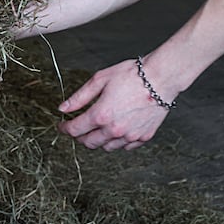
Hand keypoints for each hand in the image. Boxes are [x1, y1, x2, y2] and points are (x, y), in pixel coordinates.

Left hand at [57, 59, 171, 150]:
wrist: (160, 78)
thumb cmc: (132, 75)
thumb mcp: (100, 79)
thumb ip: (80, 97)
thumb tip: (63, 108)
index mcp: (101, 115)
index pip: (75, 130)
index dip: (65, 128)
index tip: (62, 126)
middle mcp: (115, 130)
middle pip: (89, 143)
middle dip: (80, 136)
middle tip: (79, 128)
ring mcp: (130, 136)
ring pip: (107, 147)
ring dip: (98, 140)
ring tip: (98, 128)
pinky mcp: (143, 137)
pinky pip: (126, 147)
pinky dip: (118, 141)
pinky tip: (117, 130)